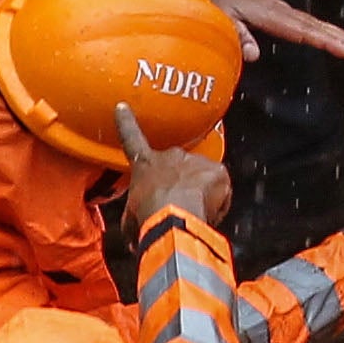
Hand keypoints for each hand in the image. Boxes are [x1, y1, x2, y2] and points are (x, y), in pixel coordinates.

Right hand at [112, 108, 229, 246]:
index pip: (131, 137)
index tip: (122, 106)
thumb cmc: (148, 220)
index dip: (126, 121)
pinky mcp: (218, 171)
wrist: (173, 219)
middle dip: (181, 185)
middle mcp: (171, 156)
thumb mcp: (132, 220)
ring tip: (193, 217)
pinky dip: (218, 204)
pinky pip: (221, 189)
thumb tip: (136, 236)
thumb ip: (135, 219)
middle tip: (180, 209)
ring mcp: (196, 161)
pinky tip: (207, 217)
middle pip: (179, 167)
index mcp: (145, 164)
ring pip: (202, 180)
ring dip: (200, 196)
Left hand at [217, 0, 343, 65]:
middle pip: (315, 27)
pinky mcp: (285, 14)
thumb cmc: (218, 6)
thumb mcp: (220, 21)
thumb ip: (237, 36)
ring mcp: (285, 12)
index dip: (324, 40)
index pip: (301, 30)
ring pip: (316, 25)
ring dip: (340, 36)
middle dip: (341, 39)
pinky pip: (311, 24)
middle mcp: (282, 11)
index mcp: (269, 14)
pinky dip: (328, 31)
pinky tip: (341, 39)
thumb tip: (253, 55)